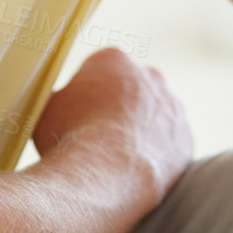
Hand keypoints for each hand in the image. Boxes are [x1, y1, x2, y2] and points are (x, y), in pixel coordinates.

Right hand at [33, 47, 192, 205]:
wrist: (105, 173)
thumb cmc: (69, 137)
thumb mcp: (47, 109)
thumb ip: (61, 99)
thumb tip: (62, 106)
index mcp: (113, 59)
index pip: (98, 71)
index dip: (84, 95)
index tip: (76, 117)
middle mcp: (149, 75)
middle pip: (131, 88)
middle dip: (117, 107)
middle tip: (97, 135)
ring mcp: (172, 106)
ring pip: (155, 115)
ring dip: (140, 130)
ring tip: (116, 157)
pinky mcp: (186, 138)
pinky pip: (170, 145)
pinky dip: (156, 155)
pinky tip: (136, 171)